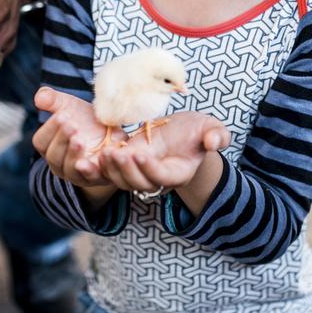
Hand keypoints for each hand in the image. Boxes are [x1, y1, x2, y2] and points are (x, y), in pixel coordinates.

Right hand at [32, 87, 113, 187]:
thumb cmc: (85, 120)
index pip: (41, 141)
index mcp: (49, 147)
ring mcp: (77, 173)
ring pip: (70, 169)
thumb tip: (39, 97)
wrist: (113, 132)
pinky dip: (91, 170)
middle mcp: (59, 163)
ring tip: (80, 140)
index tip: (62, 115)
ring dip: (73, 155)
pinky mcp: (96, 177)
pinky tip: (96, 158)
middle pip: (54, 157)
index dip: (50, 129)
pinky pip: (91, 178)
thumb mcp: (69, 106)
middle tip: (71, 125)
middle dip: (62, 140)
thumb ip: (53, 100)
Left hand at [98, 112, 229, 192]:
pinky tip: (92, 157)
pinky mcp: (127, 166)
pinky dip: (101, 169)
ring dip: (111, 171)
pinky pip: (112, 173)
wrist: (182, 133)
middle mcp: (158, 179)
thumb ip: (218, 136)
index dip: (150, 169)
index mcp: (179, 173)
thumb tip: (214, 143)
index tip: (139, 154)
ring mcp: (141, 174)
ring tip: (102, 155)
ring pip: (123, 182)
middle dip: (126, 171)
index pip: (162, 177)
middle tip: (115, 155)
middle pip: (139, 184)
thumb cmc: (197, 131)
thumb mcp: (212, 128)